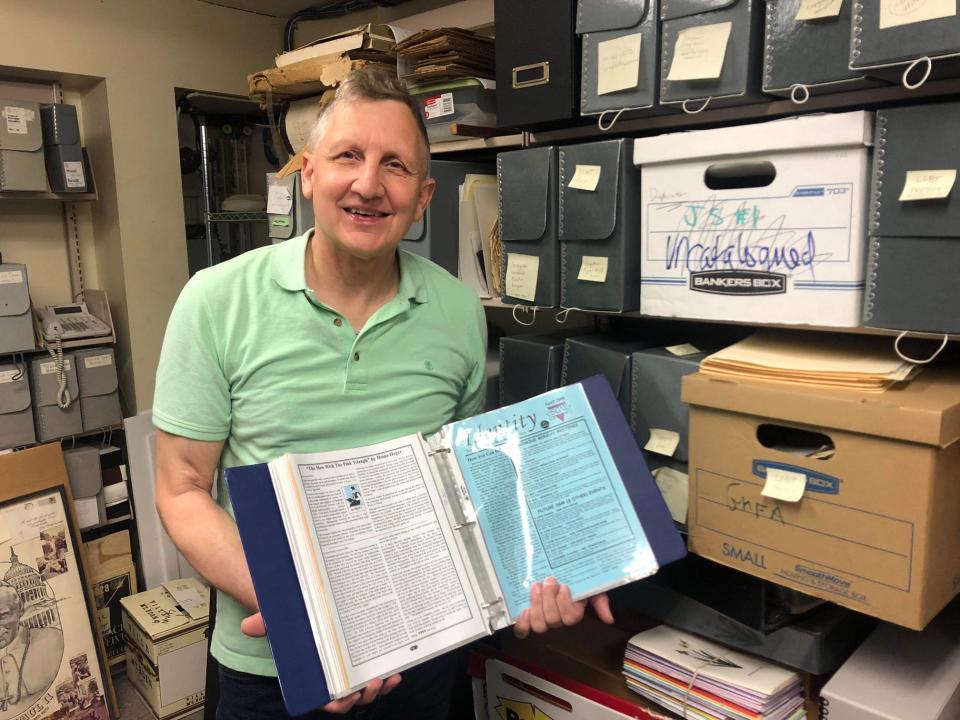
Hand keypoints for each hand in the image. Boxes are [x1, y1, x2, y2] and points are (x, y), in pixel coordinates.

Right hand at [240, 613, 400, 713]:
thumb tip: (248, 626)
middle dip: (364, 696)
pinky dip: (389, 677)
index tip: (345, 696)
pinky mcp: (366, 665)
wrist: (309, 615)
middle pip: (352, 700)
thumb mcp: (281, 625)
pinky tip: (397, 669)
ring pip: (368, 691)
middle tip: (371, 684)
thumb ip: (266, 625)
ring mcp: (353, 676)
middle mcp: (336, 683)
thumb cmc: (295, 627)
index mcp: (316, 682)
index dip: (337, 703)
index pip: (326, 702)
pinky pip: (379, 677)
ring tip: (387, 677)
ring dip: (380, 689)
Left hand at [512, 577, 613, 638]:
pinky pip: (523, 629)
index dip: (565, 604)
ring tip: (536, 587)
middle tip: (549, 581)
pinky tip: (524, 609)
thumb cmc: (575, 580)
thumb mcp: (591, 587)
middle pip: (553, 621)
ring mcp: (541, 619)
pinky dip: (522, 622)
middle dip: (549, 599)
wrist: (559, 572)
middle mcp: (557, 619)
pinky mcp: (527, 617)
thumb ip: (600, 601)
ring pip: (539, 625)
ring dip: (537, 604)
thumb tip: (609, 618)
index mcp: (572, 613)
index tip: (564, 586)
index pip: (570, 618)